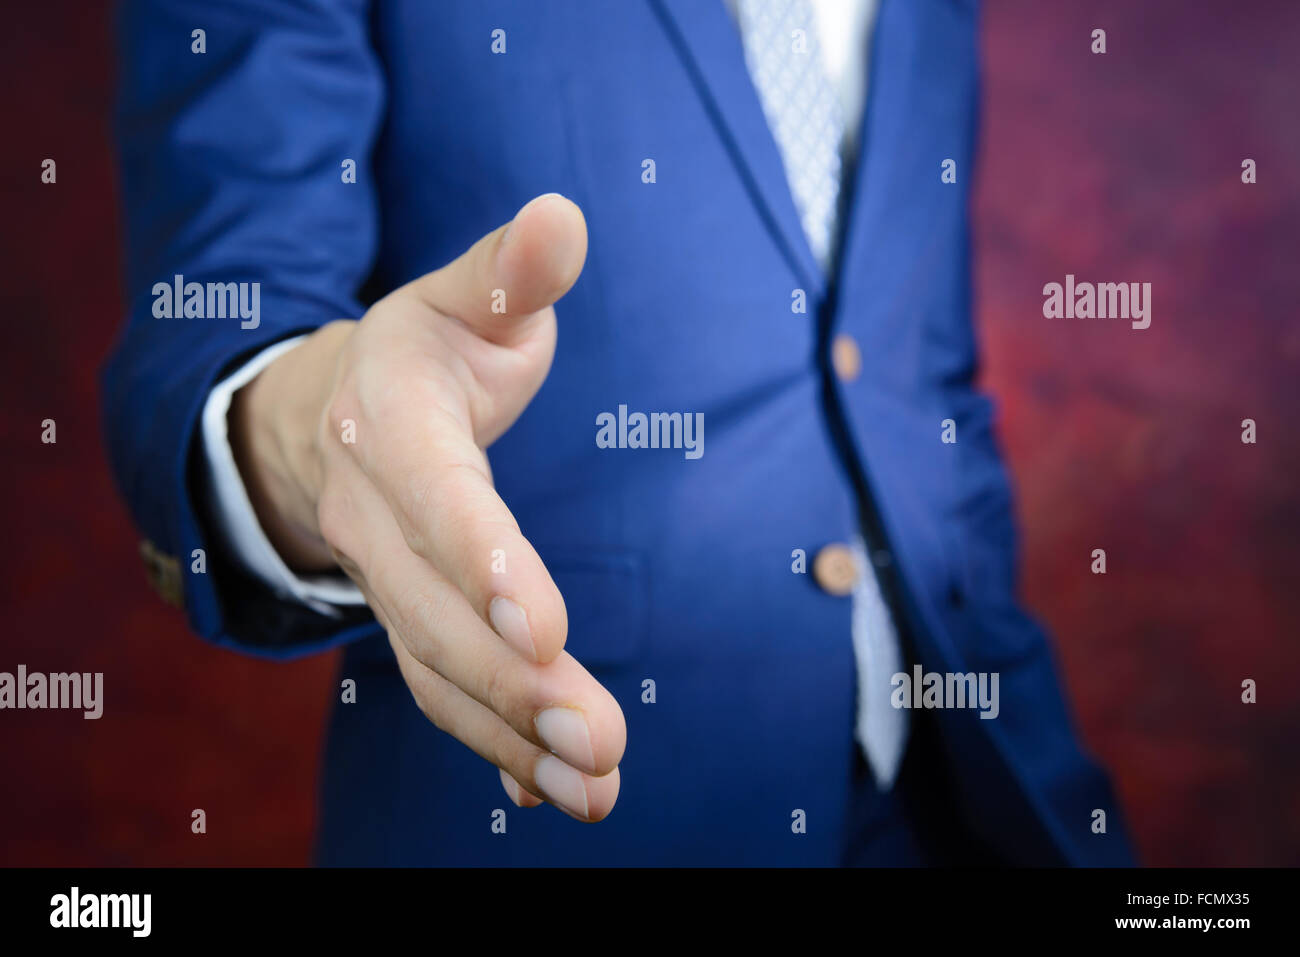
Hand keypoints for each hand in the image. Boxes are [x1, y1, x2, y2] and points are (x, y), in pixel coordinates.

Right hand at [228, 194, 624, 820]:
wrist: (335, 414)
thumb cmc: (425, 352)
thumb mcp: (465, 299)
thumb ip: (513, 273)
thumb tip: (565, 218)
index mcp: (392, 426)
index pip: (434, 499)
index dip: (483, 560)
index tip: (544, 627)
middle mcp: (375, 518)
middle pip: (433, 612)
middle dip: (513, 683)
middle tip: (600, 739)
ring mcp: (385, 581)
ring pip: (435, 670)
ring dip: (511, 737)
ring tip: (595, 787)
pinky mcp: (408, 621)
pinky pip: (440, 693)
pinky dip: (494, 746)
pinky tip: (555, 791)